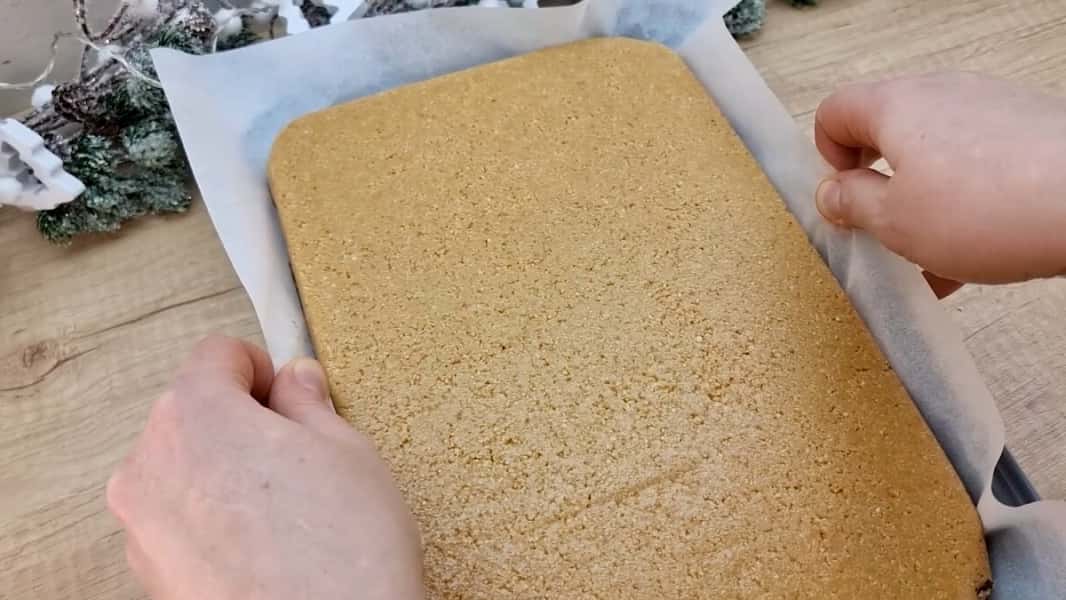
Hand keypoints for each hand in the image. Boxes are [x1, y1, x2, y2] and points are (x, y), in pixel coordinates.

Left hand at [106, 336, 424, 599]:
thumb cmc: (343, 548)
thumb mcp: (346, 450)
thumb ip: (308, 403)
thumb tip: (295, 382)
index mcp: (195, 414)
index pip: (216, 354)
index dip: (261, 369)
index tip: (289, 396)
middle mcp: (149, 465)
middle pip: (192, 411)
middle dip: (240, 422)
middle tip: (298, 456)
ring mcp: (142, 527)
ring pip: (183, 469)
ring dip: (223, 472)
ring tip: (284, 510)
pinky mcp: (150, 576)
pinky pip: (178, 522)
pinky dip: (211, 521)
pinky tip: (263, 547)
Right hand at [814, 72, 1065, 294]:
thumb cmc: (993, 208)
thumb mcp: (895, 223)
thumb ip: (853, 205)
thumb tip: (833, 194)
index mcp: (896, 106)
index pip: (835, 111)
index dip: (826, 156)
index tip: (842, 197)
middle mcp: (942, 93)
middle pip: (887, 132)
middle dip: (878, 184)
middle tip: (882, 229)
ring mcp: (989, 107)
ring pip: (935, 154)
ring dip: (922, 200)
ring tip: (931, 255)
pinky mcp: (1028, 129)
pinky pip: (978, 163)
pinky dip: (965, 201)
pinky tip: (972, 254)